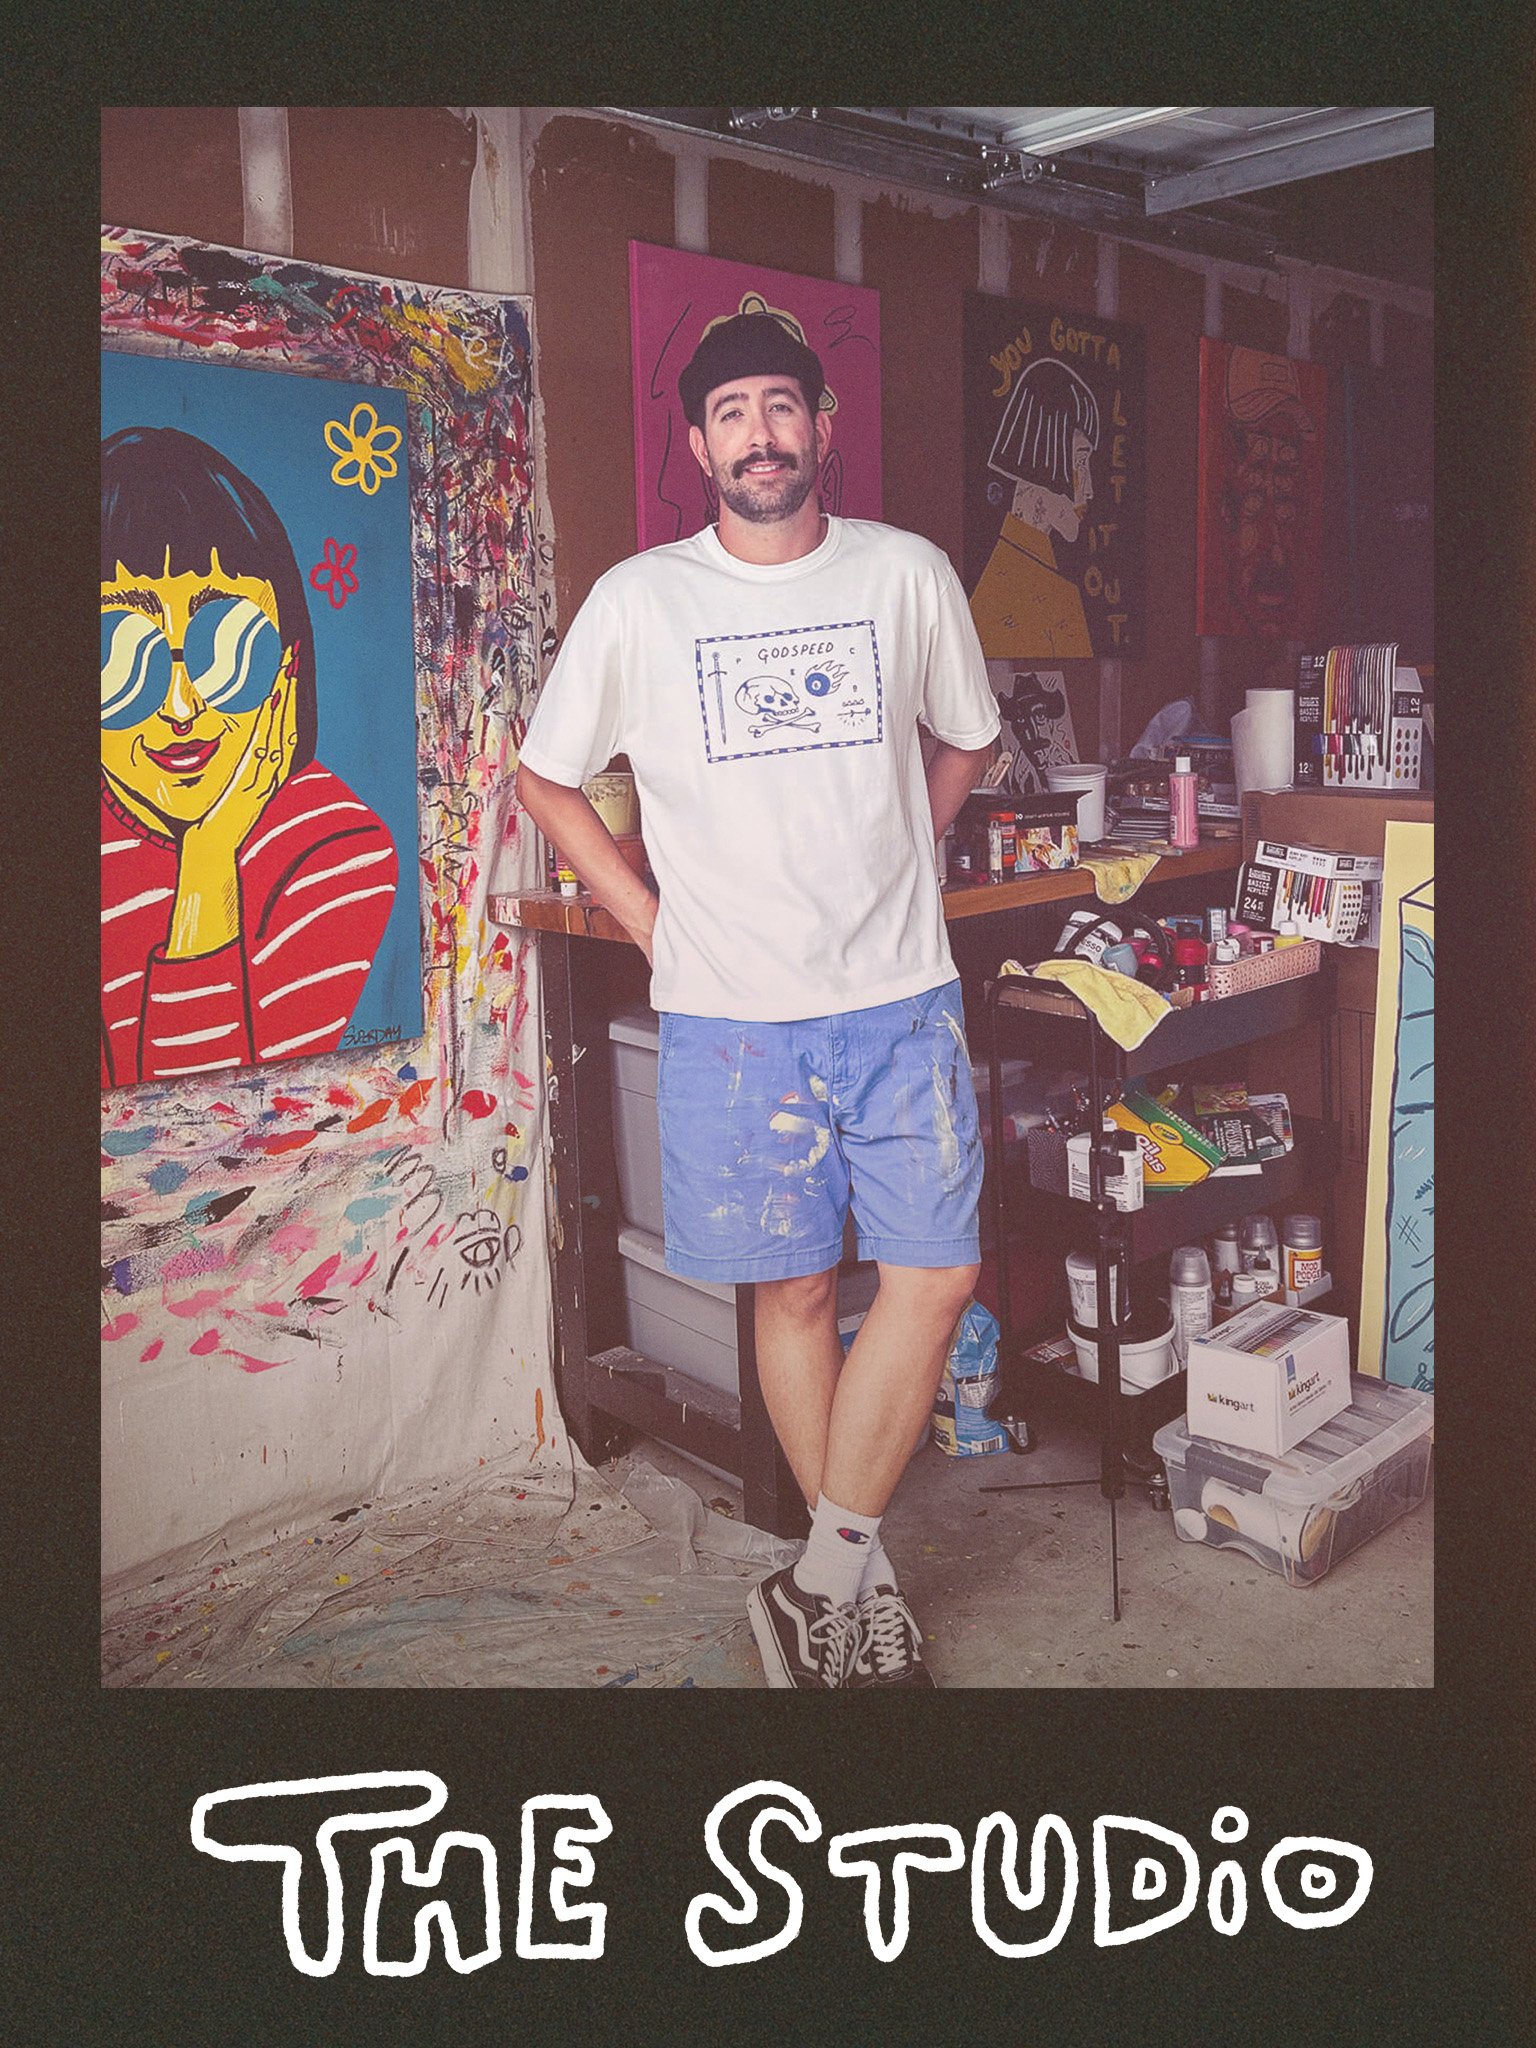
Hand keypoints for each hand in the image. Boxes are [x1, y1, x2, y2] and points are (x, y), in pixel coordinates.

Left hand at [185, 673, 298, 861]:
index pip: (282, 722)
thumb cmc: (211, 816)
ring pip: (281, 727)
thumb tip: (221, 733)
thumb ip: (230, 759)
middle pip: (287, 718)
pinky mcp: (255, 783)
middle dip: (290, 684)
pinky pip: (266, 746)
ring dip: (285, 696)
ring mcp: (265, 776)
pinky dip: (272, 723)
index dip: (287, 693)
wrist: (209, 849)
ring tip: (286, 666)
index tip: (286, 664)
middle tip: (293, 651)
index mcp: (266, 766)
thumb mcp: (224, 780)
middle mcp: (271, 768)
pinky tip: (273, 701)